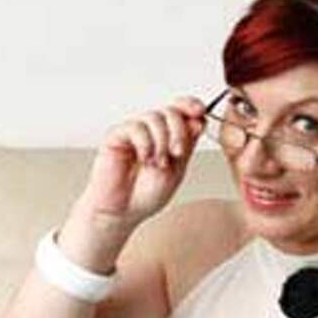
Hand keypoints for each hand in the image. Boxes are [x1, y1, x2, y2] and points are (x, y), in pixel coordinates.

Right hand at [77, 95, 206, 228]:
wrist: (123, 211)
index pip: (182, 110)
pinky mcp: (116, 136)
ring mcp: (134, 131)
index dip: (191, 105)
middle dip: (179, 131)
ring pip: (154, 117)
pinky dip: (145, 144)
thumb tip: (199, 120)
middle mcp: (152, 131)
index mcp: (169, 136)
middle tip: (177, 153)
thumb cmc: (147, 194)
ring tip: (158, 164)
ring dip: (162, 142)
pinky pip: (136, 127)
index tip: (200, 111)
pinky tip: (144, 159)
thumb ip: (187, 144)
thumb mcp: (178, 168)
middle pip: (171, 111)